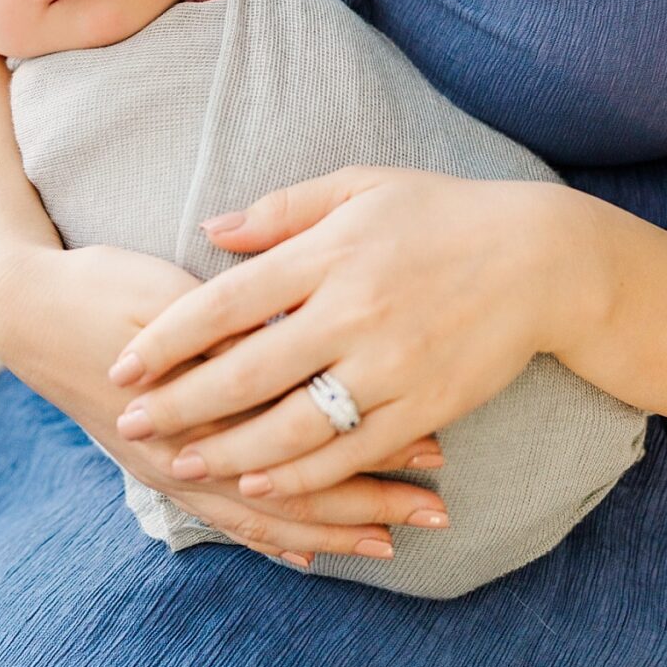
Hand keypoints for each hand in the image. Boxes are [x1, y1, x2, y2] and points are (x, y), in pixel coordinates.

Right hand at [0, 245, 441, 566]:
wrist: (30, 314)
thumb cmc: (111, 287)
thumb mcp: (175, 294)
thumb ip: (240, 326)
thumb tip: (309, 340)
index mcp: (203, 398)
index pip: (304, 433)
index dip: (371, 444)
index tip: (434, 448)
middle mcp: (190, 448)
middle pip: (297, 485)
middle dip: (369, 496)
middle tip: (437, 506)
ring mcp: (175, 467)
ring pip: (267, 512)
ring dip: (332, 525)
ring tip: (394, 537)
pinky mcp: (163, 470)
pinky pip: (226, 519)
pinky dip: (271, 536)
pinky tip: (309, 553)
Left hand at [106, 167, 566, 504]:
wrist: (543, 260)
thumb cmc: (445, 215)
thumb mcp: (364, 187)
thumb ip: (283, 210)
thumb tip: (210, 230)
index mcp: (332, 254)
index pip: (228, 301)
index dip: (167, 337)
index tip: (124, 362)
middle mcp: (355, 312)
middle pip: (247, 371)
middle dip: (180, 403)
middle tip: (130, 422)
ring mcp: (391, 365)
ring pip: (291, 424)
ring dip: (227, 449)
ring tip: (181, 462)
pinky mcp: (424, 405)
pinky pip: (349, 450)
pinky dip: (299, 472)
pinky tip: (258, 479)